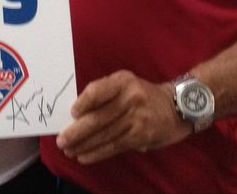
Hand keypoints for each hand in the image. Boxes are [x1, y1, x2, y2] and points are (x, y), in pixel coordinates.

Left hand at [55, 70, 189, 163]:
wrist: (175, 107)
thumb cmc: (141, 94)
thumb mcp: (125, 84)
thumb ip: (104, 94)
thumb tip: (76, 115)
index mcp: (123, 80)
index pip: (97, 91)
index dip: (83, 103)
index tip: (71, 114)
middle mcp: (130, 97)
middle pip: (98, 117)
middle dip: (76, 131)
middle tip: (61, 140)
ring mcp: (136, 118)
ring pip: (104, 135)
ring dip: (83, 145)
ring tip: (69, 151)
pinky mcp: (140, 136)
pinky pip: (114, 146)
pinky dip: (97, 153)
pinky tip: (84, 156)